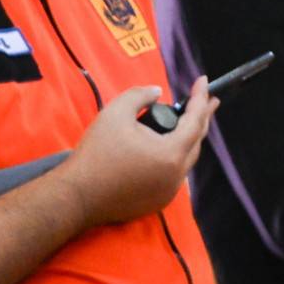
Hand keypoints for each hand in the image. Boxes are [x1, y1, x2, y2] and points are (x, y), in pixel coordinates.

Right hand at [55, 76, 216, 227]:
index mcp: (171, 153)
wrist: (76, 196)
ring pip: (185, 161)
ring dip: (188, 141)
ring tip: (188, 125)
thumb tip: (156, 93)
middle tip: (207, 102)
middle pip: (196, 142)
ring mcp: (167, 192)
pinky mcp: (156, 202)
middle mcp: (175, 176)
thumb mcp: (115, 112)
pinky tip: (168, 152)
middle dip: (201, 119)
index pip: (195, 120)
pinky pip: (173, 176)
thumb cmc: (96, 154)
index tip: (202, 80)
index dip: (200, 97)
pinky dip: (174, 160)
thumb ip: (140, 95)